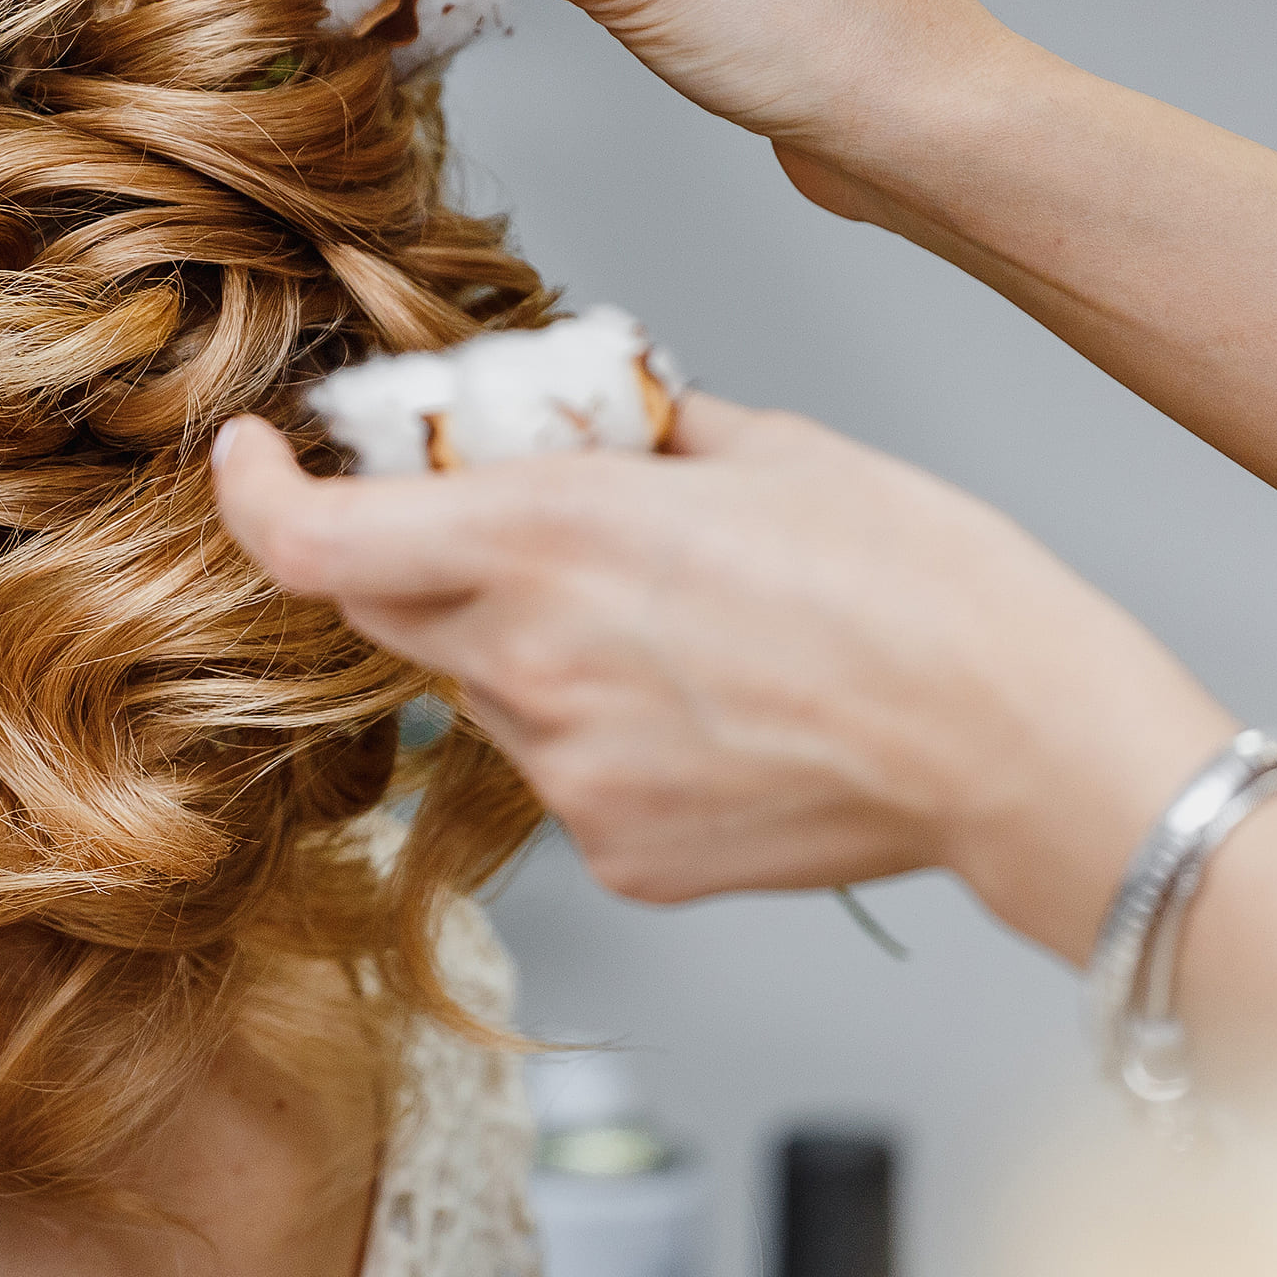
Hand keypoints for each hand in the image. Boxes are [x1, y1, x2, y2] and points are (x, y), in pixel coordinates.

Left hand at [209, 398, 1239, 961]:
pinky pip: (563, 774)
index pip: (315, 539)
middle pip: (385, 610)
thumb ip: (636, 436)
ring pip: (483, 694)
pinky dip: (601, 732)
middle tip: (503, 517)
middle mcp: (530, 660)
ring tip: (672, 624)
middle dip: (411, 554)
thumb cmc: (921, 578)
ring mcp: (569, 774)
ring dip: (526, 646)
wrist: (1023, 741)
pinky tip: (711, 708)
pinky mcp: (620, 854)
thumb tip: (587, 421)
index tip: (253, 454)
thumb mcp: (765, 447)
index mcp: (548, 536)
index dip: (254, 494)